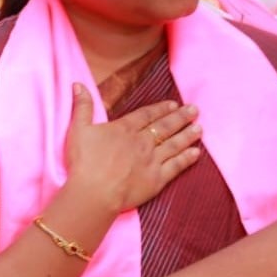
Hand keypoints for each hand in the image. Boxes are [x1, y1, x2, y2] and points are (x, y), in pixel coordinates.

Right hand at [64, 84, 202, 213]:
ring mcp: (152, 161)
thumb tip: (78, 84)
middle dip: (180, 117)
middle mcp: (142, 142)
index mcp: (124, 129)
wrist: (95, 192)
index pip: (146, 115)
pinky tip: (196, 153)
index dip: (160, 109)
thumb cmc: (84, 161)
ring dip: (187, 135)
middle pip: (165, 127)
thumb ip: (82, 106)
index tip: (174, 104)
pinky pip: (176, 166)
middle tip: (194, 110)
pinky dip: (187, 159)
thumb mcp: (78, 129)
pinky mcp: (157, 179)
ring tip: (199, 128)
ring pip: (174, 144)